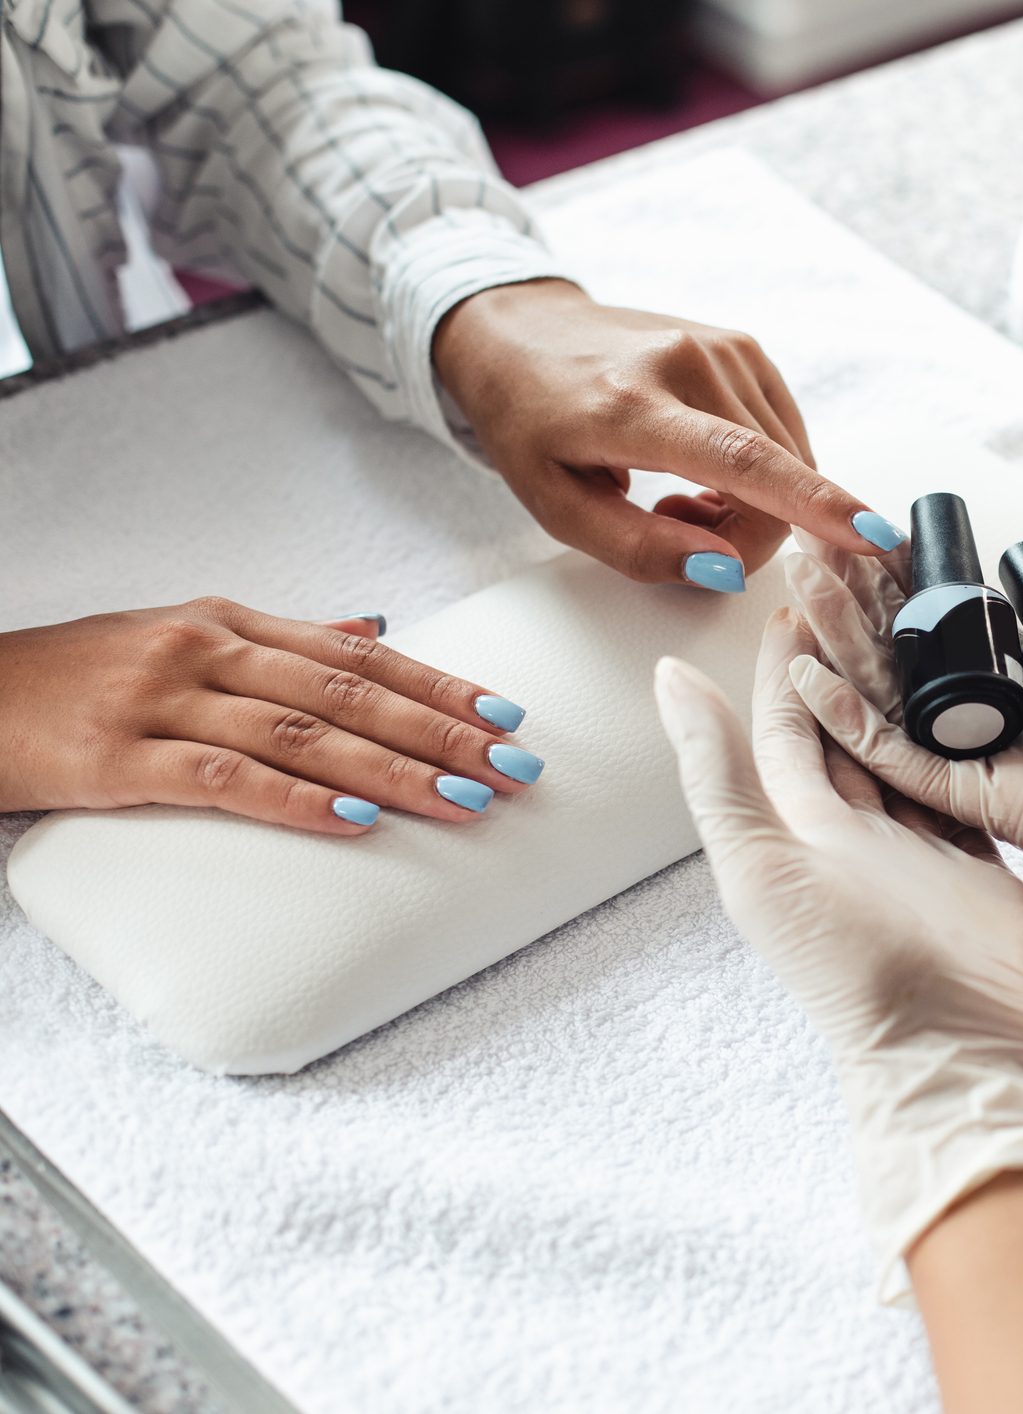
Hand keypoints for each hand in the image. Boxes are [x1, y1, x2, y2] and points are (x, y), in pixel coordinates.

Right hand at [0, 600, 541, 830]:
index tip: (508, 715)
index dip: (440, 685)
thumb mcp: (184, 640)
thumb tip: (373, 629)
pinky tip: (356, 819)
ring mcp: (164, 702)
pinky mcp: (121, 759)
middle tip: (513, 766)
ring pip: (304, 734)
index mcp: (231, 624)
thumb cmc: (80, 676)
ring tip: (465, 799)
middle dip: (442, 732)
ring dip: (396, 769)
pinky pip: (226, 780)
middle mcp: (208, 652)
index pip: (361, 654)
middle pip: (350, 692)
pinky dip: (298, 799)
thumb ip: (282, 641)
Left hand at [432, 279, 903, 590]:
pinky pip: (785, 436)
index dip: (813, 505)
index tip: (872, 535)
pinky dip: (761, 470)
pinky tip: (707, 464)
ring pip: (789, 462)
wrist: (520, 329)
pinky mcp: (744, 346)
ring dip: (752, 502)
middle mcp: (688, 363)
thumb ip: (642, 548)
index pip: (743, 460)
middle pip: (774, 480)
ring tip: (681, 492)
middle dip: (747, 533)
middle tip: (681, 527)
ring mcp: (724, 347)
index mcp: (631, 406)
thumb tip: (725, 567)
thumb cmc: (531, 423)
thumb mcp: (557, 507)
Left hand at [652, 609, 1022, 1295]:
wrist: (960, 1050)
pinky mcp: (984, 852)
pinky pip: (971, 770)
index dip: (790, 652)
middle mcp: (855, 827)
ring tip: (928, 597)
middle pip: (850, 715)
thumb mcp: (761, 861)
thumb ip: (717, 768)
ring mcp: (922, 840)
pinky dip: (972, 724)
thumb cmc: (850, 966)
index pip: (788, 719)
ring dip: (914, 672)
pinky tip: (987, 674)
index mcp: (794, 826)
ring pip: (912, 734)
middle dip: (853, 644)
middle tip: (868, 565)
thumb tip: (665, 673)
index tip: (802, 580)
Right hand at [780, 504, 1022, 989]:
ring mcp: (1003, 770)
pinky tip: (805, 675)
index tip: (873, 529)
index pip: (967, 629)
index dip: (917, 582)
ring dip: (841, 646)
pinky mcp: (998, 808)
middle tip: (814, 548)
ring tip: (796, 584)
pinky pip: (909, 765)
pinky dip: (852, 724)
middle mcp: (1020, 730)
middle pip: (919, 660)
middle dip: (861, 604)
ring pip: (899, 703)